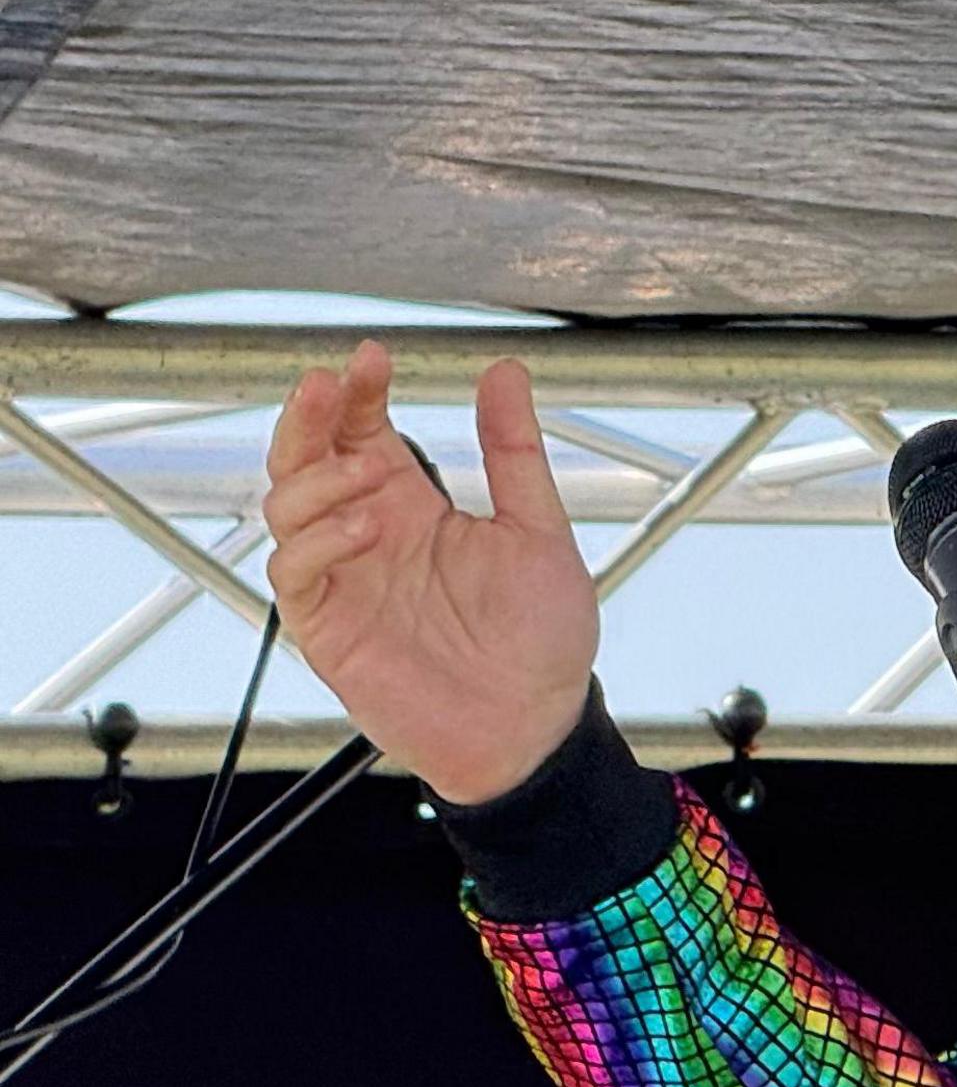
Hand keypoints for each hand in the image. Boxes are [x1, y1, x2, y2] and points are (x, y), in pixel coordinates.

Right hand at [263, 341, 595, 802]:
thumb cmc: (540, 640)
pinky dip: (318, 541)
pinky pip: (294, 571)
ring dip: (318, 478)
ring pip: (285, 504)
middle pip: (306, 457)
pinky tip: (365, 529)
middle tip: (329, 384)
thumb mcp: (539, 531)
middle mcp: (367, 533)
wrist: (535, 728)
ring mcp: (343, 578)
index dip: (359, 391)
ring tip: (368, 472)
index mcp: (413, 505)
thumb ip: (514, 454)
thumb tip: (506, 371)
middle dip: (310, 416)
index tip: (374, 358)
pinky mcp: (327, 626)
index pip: (363, 430)